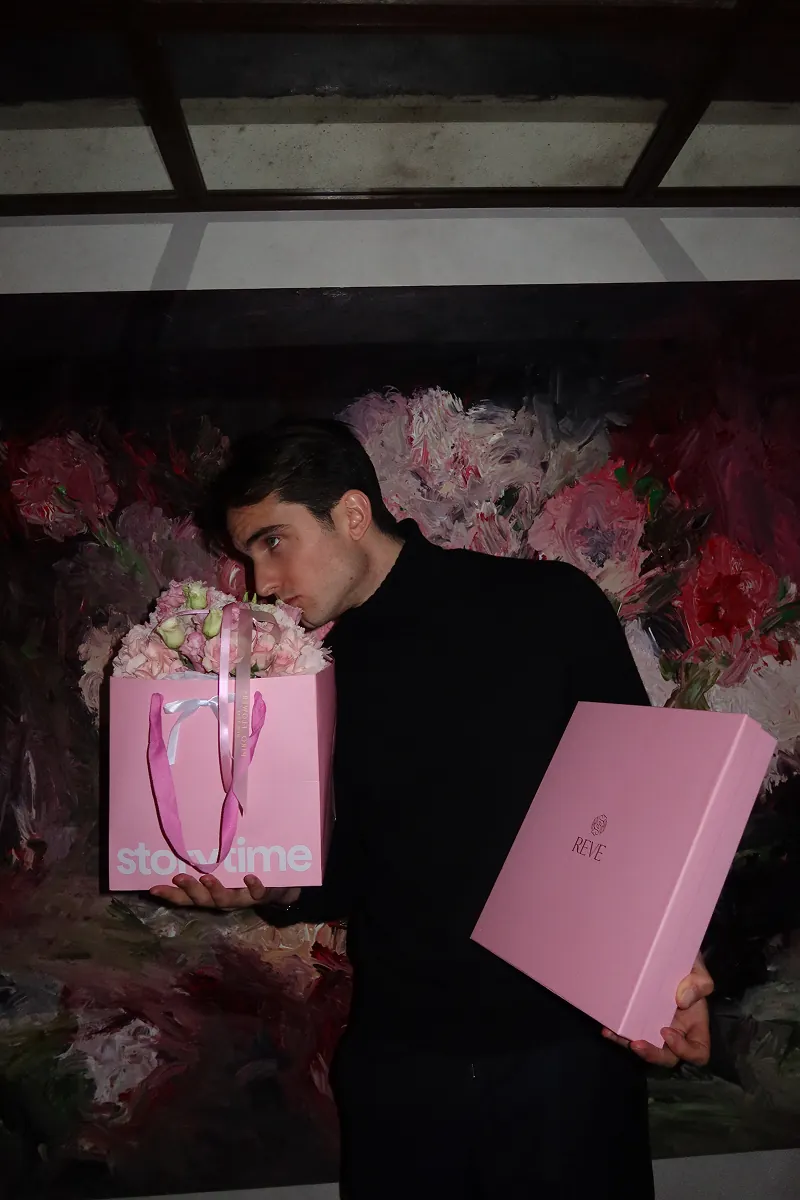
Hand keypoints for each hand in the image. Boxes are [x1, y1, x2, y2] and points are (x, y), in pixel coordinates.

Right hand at [150, 873, 301, 909]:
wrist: (286, 888)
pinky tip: (248, 876)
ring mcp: (244, 898)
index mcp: (214, 893)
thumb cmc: (250, 874)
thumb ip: (213, 858)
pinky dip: (253, 885)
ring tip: (206, 878)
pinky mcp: (264, 893)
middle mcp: (226, 898)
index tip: (152, 888)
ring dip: (214, 890)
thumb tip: (189, 833)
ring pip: (225, 900)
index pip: (187, 897)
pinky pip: (258, 891)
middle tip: (178, 878)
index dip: (170, 895)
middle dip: (189, 891)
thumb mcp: (229, 867)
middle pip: (203, 900)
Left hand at [602, 954, 713, 1067]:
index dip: (684, 1050)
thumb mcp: (698, 969)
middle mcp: (676, 1031)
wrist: (666, 950)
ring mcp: (654, 1026)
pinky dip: (618, 1034)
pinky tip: (607, 1027)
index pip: (698, 1052)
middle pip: (667, 1057)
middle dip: (652, 1054)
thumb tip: (682, 1000)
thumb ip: (699, 983)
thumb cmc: (687, 962)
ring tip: (615, 1033)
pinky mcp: (637, 1019)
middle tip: (636, 1043)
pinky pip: (628, 1033)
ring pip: (644, 1047)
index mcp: (695, 1025)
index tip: (666, 1031)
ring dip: (628, 1044)